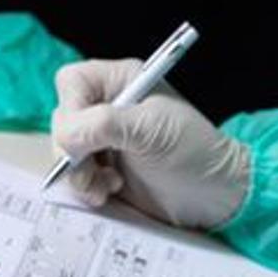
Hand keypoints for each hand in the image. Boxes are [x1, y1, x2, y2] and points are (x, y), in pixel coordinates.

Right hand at [50, 58, 248, 228]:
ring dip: (79, 173)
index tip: (82, 137)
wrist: (214, 195)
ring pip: (64, 150)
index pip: (73, 82)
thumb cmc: (194, 152)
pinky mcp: (104, 167)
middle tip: (93, 169)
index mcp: (123, 82)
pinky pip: (74, 174)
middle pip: (63, 118)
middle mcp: (109, 106)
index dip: (71, 108)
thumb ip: (103, 125)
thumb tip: (66, 135)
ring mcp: (104, 138)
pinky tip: (110, 191)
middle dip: (73, 150)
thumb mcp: (150, 130)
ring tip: (107, 185)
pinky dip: (86, 186)